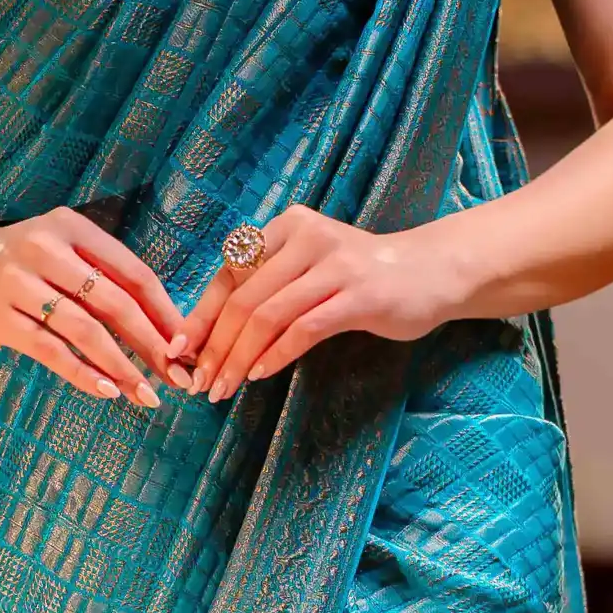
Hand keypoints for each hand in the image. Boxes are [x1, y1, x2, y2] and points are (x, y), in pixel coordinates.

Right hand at [0, 207, 188, 407]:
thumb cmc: (20, 263)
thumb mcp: (60, 250)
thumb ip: (103, 277)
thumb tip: (163, 327)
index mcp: (72, 228)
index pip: (133, 272)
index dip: (165, 312)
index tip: (187, 345)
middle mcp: (46, 249)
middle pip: (114, 302)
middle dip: (152, 344)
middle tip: (177, 378)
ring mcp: (19, 283)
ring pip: (84, 330)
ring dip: (121, 366)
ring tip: (145, 393)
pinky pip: (50, 350)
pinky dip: (82, 373)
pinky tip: (107, 391)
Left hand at [177, 205, 457, 400]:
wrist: (432, 272)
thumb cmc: (362, 275)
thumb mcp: (310, 267)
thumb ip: (269, 285)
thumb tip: (212, 333)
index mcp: (289, 225)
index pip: (230, 272)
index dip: (201, 315)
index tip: (181, 350)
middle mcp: (309, 238)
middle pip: (244, 298)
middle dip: (215, 346)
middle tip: (201, 383)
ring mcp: (336, 266)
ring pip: (268, 316)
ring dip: (239, 358)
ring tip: (225, 387)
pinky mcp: (359, 296)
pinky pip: (304, 329)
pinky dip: (275, 356)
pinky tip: (260, 376)